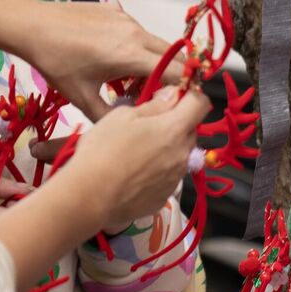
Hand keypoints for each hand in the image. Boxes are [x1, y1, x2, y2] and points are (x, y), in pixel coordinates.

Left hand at [16, 1, 179, 117]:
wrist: (33, 26)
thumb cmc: (56, 64)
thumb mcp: (81, 98)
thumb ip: (109, 117)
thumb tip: (130, 126)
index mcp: (130, 55)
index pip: (176, 72)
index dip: (184, 88)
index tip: (180, 102)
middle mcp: (135, 32)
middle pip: (172, 55)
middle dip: (171, 76)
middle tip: (156, 94)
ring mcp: (126, 18)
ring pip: (154, 43)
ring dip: (153, 62)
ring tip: (129, 81)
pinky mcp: (116, 10)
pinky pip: (137, 31)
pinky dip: (136, 47)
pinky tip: (113, 60)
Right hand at [59, 87, 209, 231]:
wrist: (90, 196)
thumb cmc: (103, 149)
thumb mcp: (123, 115)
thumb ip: (155, 105)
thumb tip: (173, 95)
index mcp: (175, 129)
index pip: (201, 103)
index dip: (189, 95)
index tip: (173, 96)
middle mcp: (183, 154)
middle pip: (190, 130)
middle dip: (175, 123)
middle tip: (147, 125)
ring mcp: (175, 178)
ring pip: (180, 154)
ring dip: (167, 148)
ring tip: (138, 152)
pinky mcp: (165, 197)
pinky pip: (168, 176)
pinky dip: (158, 171)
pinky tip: (134, 173)